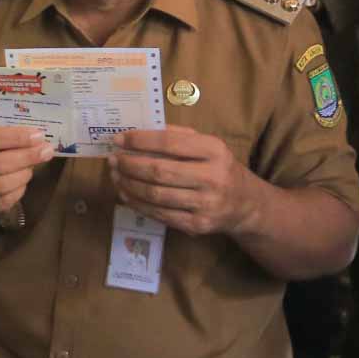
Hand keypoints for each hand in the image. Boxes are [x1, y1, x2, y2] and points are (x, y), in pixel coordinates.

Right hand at [0, 125, 54, 218]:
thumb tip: (37, 139)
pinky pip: (3, 202)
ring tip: (32, 168)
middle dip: (26, 157)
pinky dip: (18, 191)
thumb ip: (3, 137)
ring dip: (23, 175)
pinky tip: (23, 183)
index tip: (38, 135)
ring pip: (1, 185)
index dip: (15, 137)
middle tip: (46, 152)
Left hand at [109, 127, 258, 237]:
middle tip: (113, 160)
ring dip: (129, 185)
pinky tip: (126, 194)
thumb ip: (178, 136)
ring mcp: (206, 204)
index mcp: (215, 150)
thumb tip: (138, 133)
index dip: (140, 141)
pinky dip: (138, 204)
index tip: (119, 139)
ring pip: (156, 195)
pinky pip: (160, 214)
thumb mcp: (208, 145)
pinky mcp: (198, 225)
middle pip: (159, 171)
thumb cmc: (219, 168)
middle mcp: (213, 177)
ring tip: (115, 176)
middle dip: (130, 165)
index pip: (170, 143)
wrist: (245, 204)